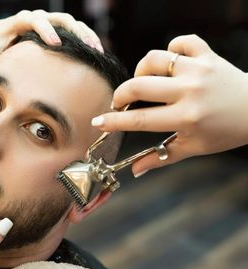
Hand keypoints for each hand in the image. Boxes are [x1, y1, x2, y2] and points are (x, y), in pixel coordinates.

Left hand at [0, 9, 102, 77]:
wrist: (4, 35)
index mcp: (22, 21)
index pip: (35, 21)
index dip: (45, 30)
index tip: (55, 44)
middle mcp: (39, 18)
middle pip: (60, 18)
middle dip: (75, 31)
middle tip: (88, 47)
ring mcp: (50, 22)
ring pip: (72, 23)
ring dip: (87, 35)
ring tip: (98, 51)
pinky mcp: (58, 29)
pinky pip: (76, 30)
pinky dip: (87, 38)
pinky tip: (97, 53)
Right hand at [91, 34, 247, 175]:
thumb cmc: (225, 132)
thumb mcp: (193, 148)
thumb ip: (160, 158)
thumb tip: (134, 171)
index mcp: (185, 117)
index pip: (139, 119)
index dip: (113, 121)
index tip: (97, 122)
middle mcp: (189, 91)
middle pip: (139, 85)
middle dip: (121, 94)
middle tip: (120, 102)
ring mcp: (198, 70)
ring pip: (154, 59)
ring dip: (141, 71)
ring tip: (144, 82)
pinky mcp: (207, 55)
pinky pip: (181, 42)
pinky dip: (171, 49)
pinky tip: (170, 64)